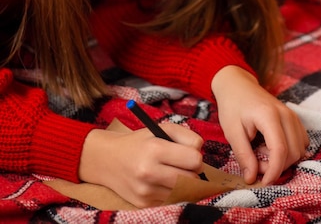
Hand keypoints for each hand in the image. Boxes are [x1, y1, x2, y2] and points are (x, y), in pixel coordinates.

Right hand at [79, 122, 203, 206]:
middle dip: (192, 172)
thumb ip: (186, 136)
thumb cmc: (140, 142)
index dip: (196, 156)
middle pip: (191, 179)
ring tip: (173, 173)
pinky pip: (170, 200)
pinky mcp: (143, 203)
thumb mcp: (161, 129)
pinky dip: (171, 193)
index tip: (190, 154)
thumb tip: (201, 153)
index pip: (194, 159)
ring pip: (183, 192)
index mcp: (155, 148)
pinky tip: (162, 182)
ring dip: (183, 184)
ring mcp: (146, 190)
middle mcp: (149, 171)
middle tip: (184, 165)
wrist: (108, 160)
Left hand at [211, 66, 307, 185]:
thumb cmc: (232, 106)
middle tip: (255, 162)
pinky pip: (301, 142)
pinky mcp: (294, 118)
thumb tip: (252, 178)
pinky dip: (289, 151)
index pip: (280, 150)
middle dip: (276, 166)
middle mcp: (286, 115)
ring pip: (300, 150)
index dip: (273, 171)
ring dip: (283, 160)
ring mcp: (293, 115)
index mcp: (269, 116)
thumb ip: (243, 155)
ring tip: (261, 152)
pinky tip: (271, 147)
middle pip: (293, 153)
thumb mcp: (232, 131)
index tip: (263, 183)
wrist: (237, 84)